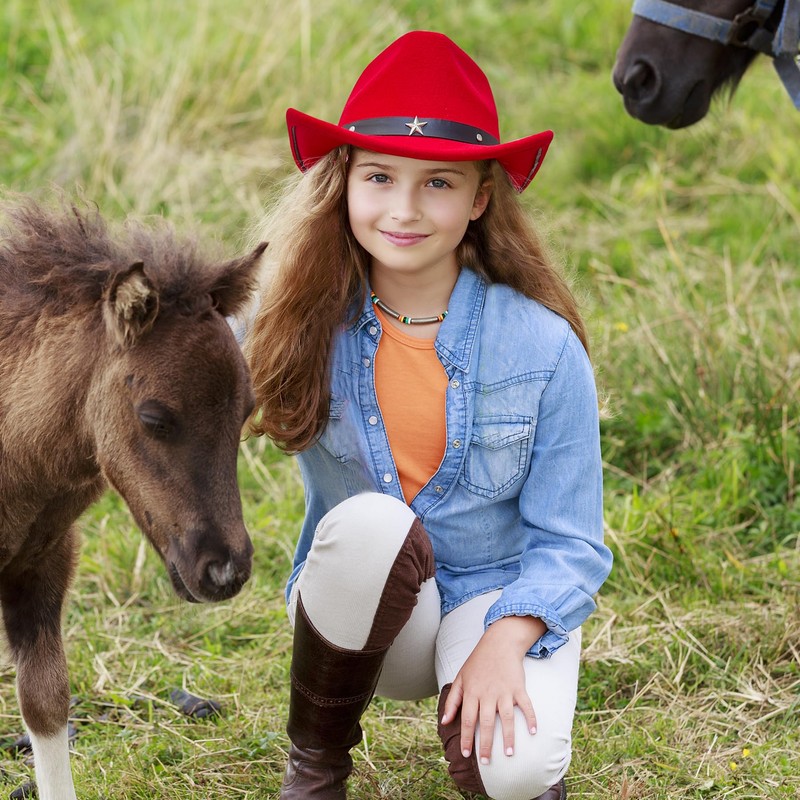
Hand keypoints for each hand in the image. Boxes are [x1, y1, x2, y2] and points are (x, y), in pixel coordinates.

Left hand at [439, 615, 545, 763]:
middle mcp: (487, 693)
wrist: (499, 643)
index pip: (467, 719)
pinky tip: (534, 732)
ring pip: (506, 718)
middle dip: (485, 744)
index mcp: (472, 692)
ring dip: (507, 737)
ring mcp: (504, 691)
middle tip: (486, 762)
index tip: (466, 754)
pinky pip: (526, 705)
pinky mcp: (518, 687)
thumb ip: (453, 700)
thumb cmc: (478, 662)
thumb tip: (444, 721)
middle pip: (485, 723)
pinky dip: (531, 718)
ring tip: (508, 754)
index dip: (466, 737)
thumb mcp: (461, 677)